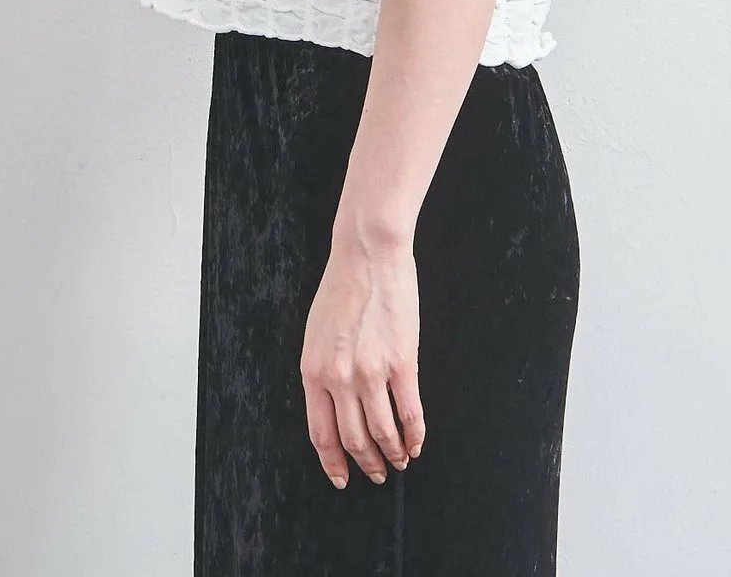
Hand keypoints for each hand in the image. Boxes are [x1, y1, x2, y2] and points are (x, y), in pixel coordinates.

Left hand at [299, 228, 426, 489]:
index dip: (332, 461)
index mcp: (313, 371)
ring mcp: (371, 372)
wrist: (367, 253)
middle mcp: (338, 379)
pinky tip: (417, 442)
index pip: (320, 432)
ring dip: (392, 454)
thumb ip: (323, 370)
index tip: (342, 478)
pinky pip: (409, 412)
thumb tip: (335, 405)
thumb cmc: (342, 287)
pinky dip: (415, 434)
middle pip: (352, 439)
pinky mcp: (401, 362)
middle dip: (366, 463)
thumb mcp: (316, 333)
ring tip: (400, 460)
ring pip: (382, 433)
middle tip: (376, 473)